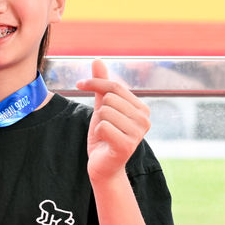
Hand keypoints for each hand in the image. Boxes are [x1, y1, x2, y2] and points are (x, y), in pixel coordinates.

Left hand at [78, 59, 150, 182]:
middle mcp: (145, 119)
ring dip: (99, 123)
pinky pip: (102, 126)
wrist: (103, 165)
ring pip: (105, 112)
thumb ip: (102, 84)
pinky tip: (105, 143)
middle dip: (100, 112)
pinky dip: (98, 134)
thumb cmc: (104, 136)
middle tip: (104, 126)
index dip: (94, 83)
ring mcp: (138, 133)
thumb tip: (98, 59)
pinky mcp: (127, 145)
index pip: (114, 86)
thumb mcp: (102, 107)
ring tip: (106, 135)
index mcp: (142, 108)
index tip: (79, 84)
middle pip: (109, 99)